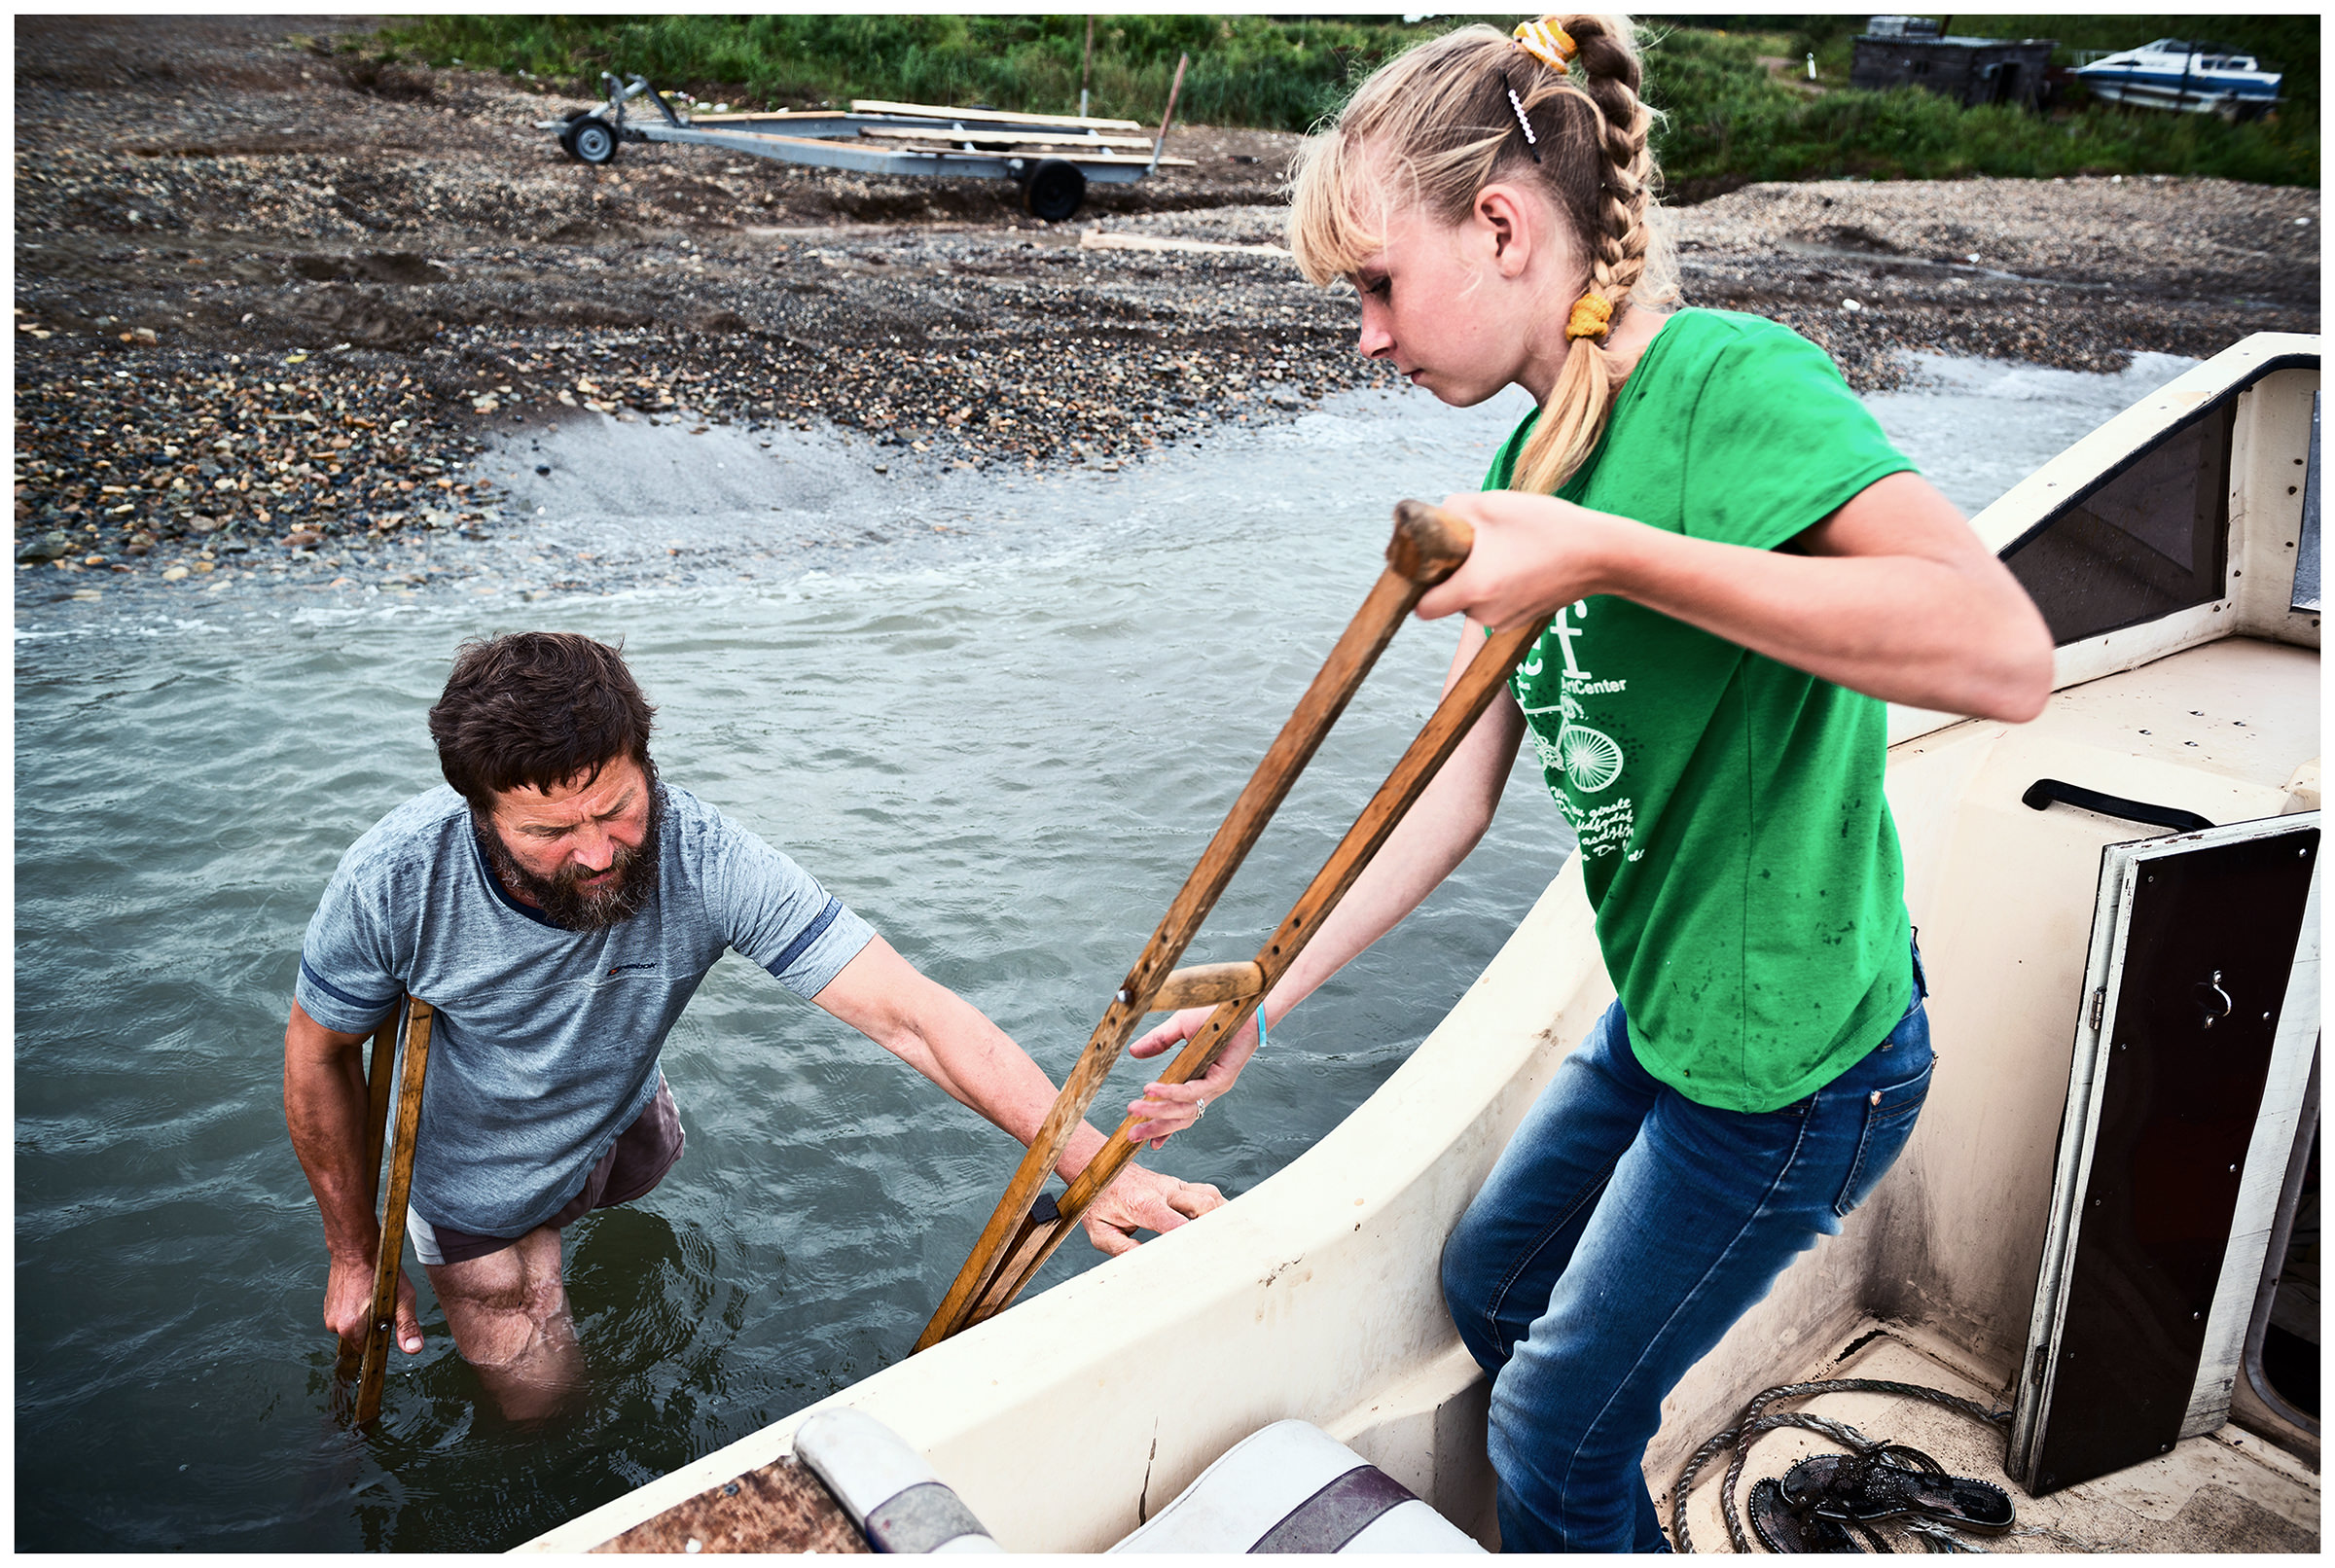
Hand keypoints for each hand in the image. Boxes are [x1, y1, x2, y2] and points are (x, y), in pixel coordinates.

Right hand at [326, 1248, 423, 1357]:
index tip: (387, 1322)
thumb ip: (407, 1326)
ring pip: (352, 1325)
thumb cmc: (381, 1271)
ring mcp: (329, 1314)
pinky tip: (363, 1292)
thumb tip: (413, 1348)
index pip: (367, 1349)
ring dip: (363, 1316)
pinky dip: (354, 1307)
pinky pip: (344, 1314)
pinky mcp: (328, 1304)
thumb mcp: (402, 1299)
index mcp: (351, 1328)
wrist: (356, 1248)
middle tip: (382, 1304)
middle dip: (372, 1325)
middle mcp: (335, 1325)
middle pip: (359, 1337)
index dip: (380, 1338)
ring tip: (372, 1295)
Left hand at [1079, 1162, 1225, 1256]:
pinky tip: (1222, 1223)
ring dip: (1222, 1215)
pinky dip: (1218, 1207)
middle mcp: (1163, 1191)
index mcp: (1142, 1203)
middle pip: (1202, 1204)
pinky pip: (1206, 1192)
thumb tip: (1143, 1262)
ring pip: (1209, 1195)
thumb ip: (1121, 1248)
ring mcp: (1174, 1185)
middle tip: (1225, 1251)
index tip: (1198, 1258)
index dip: (1189, 1239)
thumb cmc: (1099, 1200)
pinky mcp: (1179, 1185)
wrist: (1100, 1167)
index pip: (1173, 1222)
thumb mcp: (1100, 1230)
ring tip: (1230, 1238)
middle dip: (1216, 1226)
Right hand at [1124, 1006, 1258, 1149]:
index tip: (1146, 1140)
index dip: (1163, 1128)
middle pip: (1180, 1118)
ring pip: (1184, 1109)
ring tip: (1135, 1109)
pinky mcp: (1221, 1079)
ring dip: (1157, 1112)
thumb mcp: (1179, 1028)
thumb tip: (1133, 1052)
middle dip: (1154, 1127)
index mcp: (1198, 1080)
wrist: (1242, 1004)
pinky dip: (1170, 1093)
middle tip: (1131, 1134)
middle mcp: (1208, 1089)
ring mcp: (1215, 1086)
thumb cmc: (1216, 1015)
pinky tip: (1151, 1090)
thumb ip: (1158, 1042)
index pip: (1180, 1111)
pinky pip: (1192, 1092)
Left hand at [1413, 490, 1625, 631]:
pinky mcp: (1521, 621)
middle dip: (1454, 575)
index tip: (1430, 565)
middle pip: (1449, 600)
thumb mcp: (1492, 504)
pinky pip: (1495, 604)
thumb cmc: (1546, 526)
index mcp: (1473, 588)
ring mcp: (1504, 622)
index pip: (1423, 608)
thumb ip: (1452, 511)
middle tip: (1477, 545)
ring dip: (1478, 579)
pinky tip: (1521, 563)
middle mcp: (1485, 614)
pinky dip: (1499, 587)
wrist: (1600, 555)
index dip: (1420, 587)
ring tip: (1506, 551)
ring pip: (1473, 602)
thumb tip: (1435, 521)